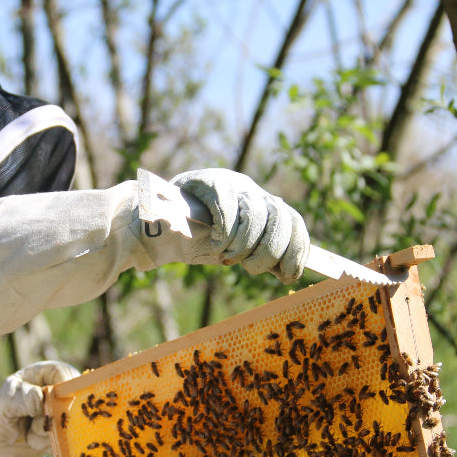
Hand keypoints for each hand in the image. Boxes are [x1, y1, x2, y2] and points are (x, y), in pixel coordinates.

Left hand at [0, 360, 79, 456]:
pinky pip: (66, 440)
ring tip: (28, 433)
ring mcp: (61, 413)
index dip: (61, 387)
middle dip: (53, 415)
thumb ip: (21, 399)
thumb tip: (40, 399)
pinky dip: (48, 444)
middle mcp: (55, 391)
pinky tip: (33, 442)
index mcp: (41, 374)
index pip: (62, 372)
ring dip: (46, 433)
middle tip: (34, 423)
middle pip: (71, 398)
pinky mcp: (63, 433)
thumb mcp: (3, 405)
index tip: (50, 403)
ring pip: (69, 422)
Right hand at [170, 169, 309, 283]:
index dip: (296, 249)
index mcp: (264, 205)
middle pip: (279, 219)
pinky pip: (227, 210)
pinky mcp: (211, 181)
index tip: (289, 275)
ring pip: (254, 215)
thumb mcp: (235, 251)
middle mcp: (253, 191)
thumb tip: (287, 273)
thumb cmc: (198, 241)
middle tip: (249, 268)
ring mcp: (233, 183)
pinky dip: (224, 234)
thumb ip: (260, 254)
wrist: (160, 229)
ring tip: (226, 257)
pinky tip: (214, 244)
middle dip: (268, 251)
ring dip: (241, 245)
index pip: (293, 221)